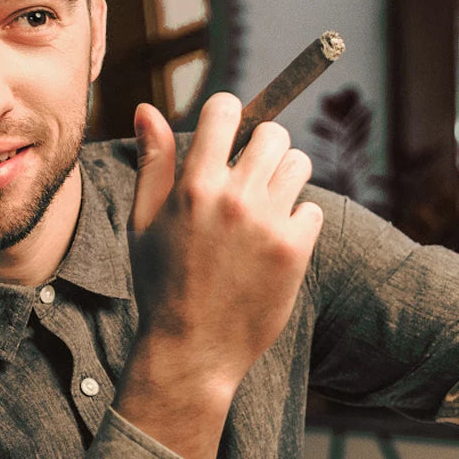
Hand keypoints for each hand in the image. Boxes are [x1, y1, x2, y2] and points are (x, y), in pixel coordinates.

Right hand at [116, 94, 322, 458]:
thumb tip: (148, 109)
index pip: (226, 110)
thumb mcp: (145, 221)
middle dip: (265, 147)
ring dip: (287, 179)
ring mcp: (268, 223)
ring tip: (267, 206)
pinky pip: (313, 210)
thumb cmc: (163, 283)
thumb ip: (154, 162)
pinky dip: (300, 222)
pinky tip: (276, 244)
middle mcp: (234, 197)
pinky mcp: (295, 249)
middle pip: (274, 133)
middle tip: (254, 173)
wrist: (194, 349)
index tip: (230, 132)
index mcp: (194, 184)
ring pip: (299, 165)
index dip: (230, 115)